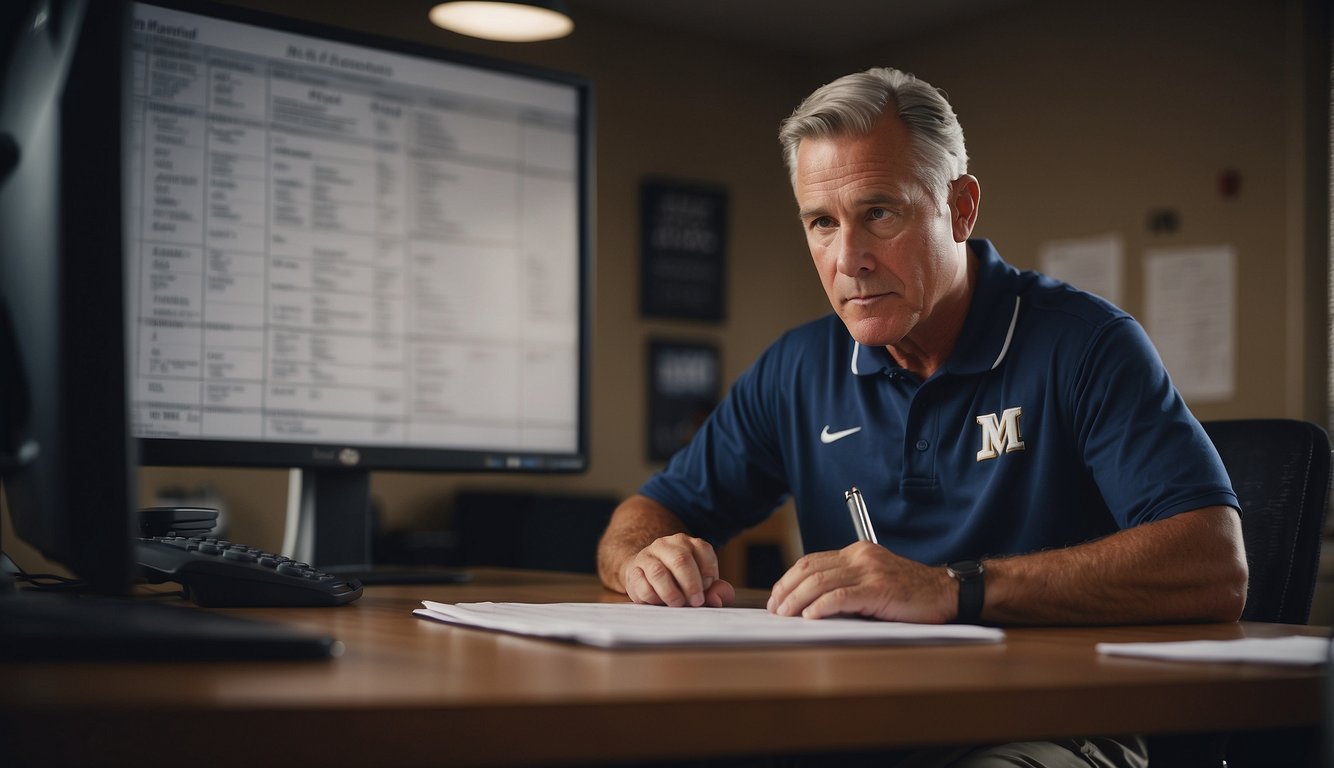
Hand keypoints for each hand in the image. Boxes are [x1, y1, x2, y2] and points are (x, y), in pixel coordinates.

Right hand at [622, 533, 735, 607]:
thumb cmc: (679, 582)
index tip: (707, 588)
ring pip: (659, 572)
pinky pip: (642, 585)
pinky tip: (659, 602)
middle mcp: (666, 545)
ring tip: (678, 604)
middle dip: (691, 584)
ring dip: (672, 593)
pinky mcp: (633, 572)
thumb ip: (716, 590)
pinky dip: (653, 598)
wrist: (645, 576)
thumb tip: (718, 599)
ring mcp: (647, 557)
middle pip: (681, 560)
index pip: (703, 550)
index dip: (708, 572)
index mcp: (687, 542)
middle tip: (697, 602)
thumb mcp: (701, 583)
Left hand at [766, 541, 953, 622]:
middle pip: (810, 569)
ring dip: (797, 600)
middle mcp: (860, 557)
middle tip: (775, 609)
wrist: (946, 593)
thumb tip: (810, 604)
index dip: (788, 579)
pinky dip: (820, 606)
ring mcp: (870, 571)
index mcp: (857, 552)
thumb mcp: (874, 580)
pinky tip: (810, 616)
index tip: (777, 597)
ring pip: (820, 582)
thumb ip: (848, 584)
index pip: (811, 561)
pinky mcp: (879, 589)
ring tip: (785, 614)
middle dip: (786, 590)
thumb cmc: (911, 593)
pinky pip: (841, 596)